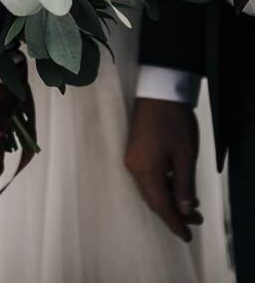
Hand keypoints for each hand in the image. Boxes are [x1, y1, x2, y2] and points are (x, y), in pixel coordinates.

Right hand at [125, 98, 202, 241]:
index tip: (187, 236)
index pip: (160, 205)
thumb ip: (184, 185)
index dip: (174, 222)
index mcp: (145, 170)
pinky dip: (163, 185)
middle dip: (174, 212)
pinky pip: (148, 177)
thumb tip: (184, 210)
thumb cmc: (173, 122)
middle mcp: (133, 167)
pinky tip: (178, 185)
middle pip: (153, 199)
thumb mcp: (185, 156)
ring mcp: (132, 158)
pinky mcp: (135, 150)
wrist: (158, 92)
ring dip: (170, 198)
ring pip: (151, 188)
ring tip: (192, 204)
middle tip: (196, 220)